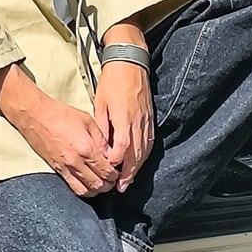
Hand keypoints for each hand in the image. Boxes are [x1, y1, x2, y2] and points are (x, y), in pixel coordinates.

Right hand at [0, 65, 119, 197]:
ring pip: (86, 190)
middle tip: (112, 178)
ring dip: (97, 190)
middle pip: (98, 184)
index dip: (115, 173)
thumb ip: (101, 139)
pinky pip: (73, 188)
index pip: (107, 170)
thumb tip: (110, 153)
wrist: (36, 116)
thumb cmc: (60, 114)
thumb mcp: (87, 120)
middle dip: (108, 184)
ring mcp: (65, 168)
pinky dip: (83, 190)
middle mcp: (76, 161)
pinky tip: (88, 184)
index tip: (118, 170)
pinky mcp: (57, 170)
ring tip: (101, 183)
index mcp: (87, 148)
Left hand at [94, 60, 153, 192]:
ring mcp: (146, 121)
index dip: (116, 162)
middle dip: (128, 173)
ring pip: (144, 150)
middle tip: (121, 187)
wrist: (130, 63)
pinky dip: (144, 155)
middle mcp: (138, 123)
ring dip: (137, 167)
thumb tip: (100, 147)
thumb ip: (102, 127)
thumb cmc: (112, 82)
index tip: (109, 172)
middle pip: (136, 154)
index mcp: (124, 119)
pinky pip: (149, 142)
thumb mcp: (100, 103)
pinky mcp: (150, 119)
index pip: (122, 148)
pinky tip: (138, 162)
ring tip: (129, 180)